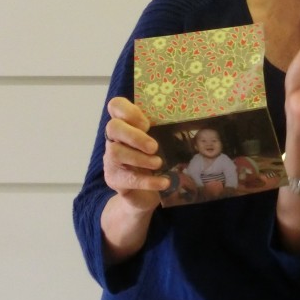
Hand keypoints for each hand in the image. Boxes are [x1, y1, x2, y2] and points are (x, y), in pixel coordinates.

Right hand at [102, 96, 167, 213]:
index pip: (115, 106)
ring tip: (158, 163)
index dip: (129, 111)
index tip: (146, 124)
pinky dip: (149, 181)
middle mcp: (114, 140)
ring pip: (116, 153)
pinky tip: (164, 182)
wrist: (144, 193)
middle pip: (113, 127)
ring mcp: (111, 160)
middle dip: (134, 136)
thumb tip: (188, 121)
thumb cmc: (152, 159)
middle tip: (154, 146)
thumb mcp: (158, 141)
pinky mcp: (114, 179)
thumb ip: (163, 129)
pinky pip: (129, 178)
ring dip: (140, 158)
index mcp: (125, 125)